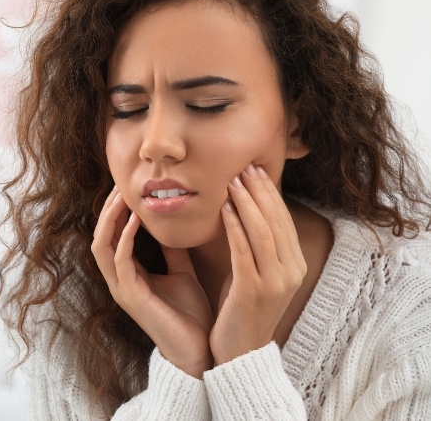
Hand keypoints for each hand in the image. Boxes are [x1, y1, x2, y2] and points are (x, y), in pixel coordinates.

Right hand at [91, 188, 213, 377]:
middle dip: (108, 209)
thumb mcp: (181, 271)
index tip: (128, 187)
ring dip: (111, 219)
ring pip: (102, 246)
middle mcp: (120, 280)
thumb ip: (173, 250)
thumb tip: (173, 223)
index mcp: (130, 274)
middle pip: (101, 237)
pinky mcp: (131, 297)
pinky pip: (121, 260)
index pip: (112, 236)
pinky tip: (138, 219)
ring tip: (122, 196)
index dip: (116, 212)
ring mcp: (122, 289)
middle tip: (120, 185)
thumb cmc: (189, 313)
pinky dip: (126, 237)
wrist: (199, 349)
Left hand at [209, 164, 306, 364]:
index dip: (270, 193)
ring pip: (262, 232)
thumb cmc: (244, 307)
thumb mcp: (258, 272)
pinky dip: (235, 227)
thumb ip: (259, 245)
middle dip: (259, 191)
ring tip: (232, 182)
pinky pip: (244, 251)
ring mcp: (275, 282)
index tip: (255, 171)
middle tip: (244, 167)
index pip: (283, 220)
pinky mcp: (254, 290)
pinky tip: (225, 209)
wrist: (240, 352)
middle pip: (275, 221)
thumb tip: (246, 207)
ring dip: (247, 203)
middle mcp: (291, 271)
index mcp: (295, 265)